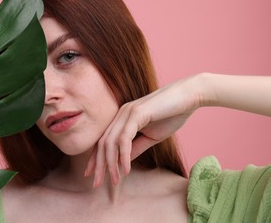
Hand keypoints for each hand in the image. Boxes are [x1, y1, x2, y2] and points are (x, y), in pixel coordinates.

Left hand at [84, 75, 202, 186]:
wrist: (189, 96)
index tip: (93, 175)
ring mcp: (127, 112)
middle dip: (98, 165)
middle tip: (97, 184)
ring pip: (110, 142)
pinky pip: (124, 138)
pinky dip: (123, 156)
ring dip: (111, 164)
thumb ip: (136, 148)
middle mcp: (121, 114)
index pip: (103, 141)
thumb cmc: (172, 115)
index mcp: (122, 118)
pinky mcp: (136, 113)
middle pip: (102, 143)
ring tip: (114, 181)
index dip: (96, 159)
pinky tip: (125, 170)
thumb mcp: (151, 137)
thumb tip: (122, 163)